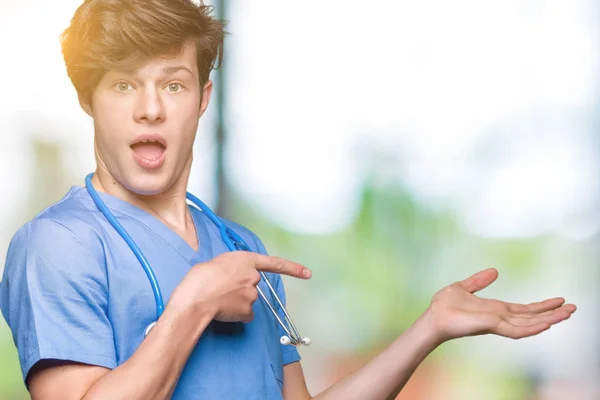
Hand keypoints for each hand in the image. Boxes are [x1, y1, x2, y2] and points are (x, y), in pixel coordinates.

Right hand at [168, 251, 310, 322]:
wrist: (196, 297)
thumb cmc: (200, 278)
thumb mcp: (218, 263)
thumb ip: (232, 268)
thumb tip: (233, 279)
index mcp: (246, 259)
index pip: (275, 264)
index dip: (293, 268)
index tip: (308, 273)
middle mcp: (254, 276)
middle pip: (252, 285)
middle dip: (240, 289)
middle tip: (221, 289)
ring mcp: (252, 294)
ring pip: (247, 300)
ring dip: (236, 301)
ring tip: (218, 298)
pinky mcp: (248, 311)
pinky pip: (244, 314)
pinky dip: (236, 314)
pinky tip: (223, 310)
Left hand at [423, 268, 575, 344]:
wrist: (433, 316)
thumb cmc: (444, 305)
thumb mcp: (464, 287)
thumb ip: (479, 281)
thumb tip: (495, 271)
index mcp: (495, 309)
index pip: (525, 309)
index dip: (542, 306)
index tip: (559, 300)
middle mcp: (500, 318)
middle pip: (532, 317)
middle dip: (552, 313)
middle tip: (573, 308)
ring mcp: (497, 323)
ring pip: (529, 324)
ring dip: (549, 319)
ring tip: (568, 313)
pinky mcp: (491, 326)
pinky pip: (516, 330)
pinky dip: (531, 327)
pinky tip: (546, 323)